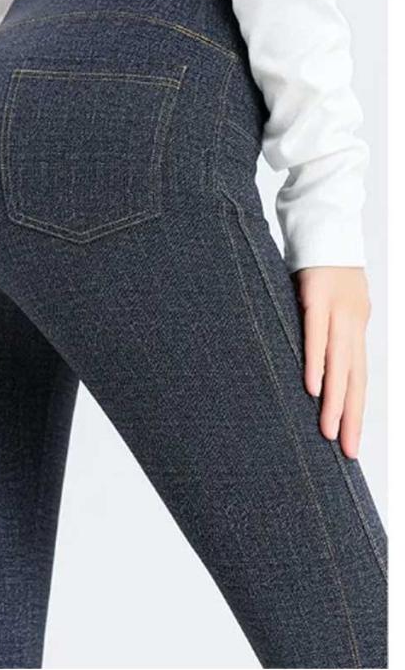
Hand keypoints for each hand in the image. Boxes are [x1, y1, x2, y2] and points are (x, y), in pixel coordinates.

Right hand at [293, 267, 370, 458]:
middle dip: (351, 416)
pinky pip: (317, 335)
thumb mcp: (328, 296)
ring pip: (340, 363)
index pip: (359, 374)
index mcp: (356, 323)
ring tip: (329, 431)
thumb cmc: (320, 258)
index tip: (351, 439)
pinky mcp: (317, 295)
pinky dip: (317, 362)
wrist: (324, 218)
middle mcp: (353, 320)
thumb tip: (311, 351)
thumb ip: (323, 322)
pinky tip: (313, 388)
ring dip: (335, 400)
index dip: (357, 408)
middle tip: (347, 451)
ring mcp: (337, 308)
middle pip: (355, 377)